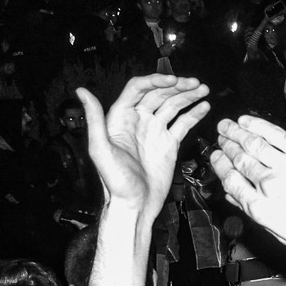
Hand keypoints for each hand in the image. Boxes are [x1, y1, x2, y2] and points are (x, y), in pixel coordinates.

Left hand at [77, 74, 210, 221]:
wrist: (135, 205)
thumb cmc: (115, 182)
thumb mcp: (99, 148)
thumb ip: (94, 118)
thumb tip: (82, 91)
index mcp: (121, 118)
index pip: (139, 89)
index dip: (156, 80)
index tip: (173, 81)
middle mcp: (138, 121)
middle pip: (159, 94)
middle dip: (178, 86)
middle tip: (194, 83)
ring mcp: (155, 132)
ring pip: (173, 106)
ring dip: (188, 96)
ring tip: (203, 90)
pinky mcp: (168, 144)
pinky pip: (182, 124)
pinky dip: (194, 114)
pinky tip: (204, 106)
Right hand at [210, 113, 285, 250]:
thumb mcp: (284, 234)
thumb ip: (255, 215)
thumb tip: (233, 198)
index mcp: (263, 210)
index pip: (231, 182)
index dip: (219, 166)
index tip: (215, 157)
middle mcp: (271, 186)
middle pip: (239, 160)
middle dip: (225, 146)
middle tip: (219, 137)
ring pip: (252, 144)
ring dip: (235, 132)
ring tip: (226, 126)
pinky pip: (274, 134)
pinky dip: (257, 125)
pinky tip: (246, 120)